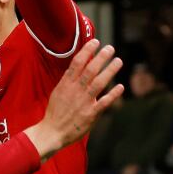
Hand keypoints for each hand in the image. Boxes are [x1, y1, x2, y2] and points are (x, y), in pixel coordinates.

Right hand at [24, 40, 123, 158]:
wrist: (52, 132)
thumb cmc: (55, 112)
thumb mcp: (58, 91)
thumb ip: (69, 79)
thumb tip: (79, 65)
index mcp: (66, 84)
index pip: (77, 63)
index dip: (87, 51)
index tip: (95, 42)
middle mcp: (75, 91)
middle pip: (90, 70)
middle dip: (101, 57)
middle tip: (110, 48)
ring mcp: (84, 102)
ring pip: (99, 83)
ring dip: (110, 71)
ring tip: (118, 61)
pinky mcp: (91, 114)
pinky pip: (104, 102)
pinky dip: (113, 94)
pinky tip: (120, 86)